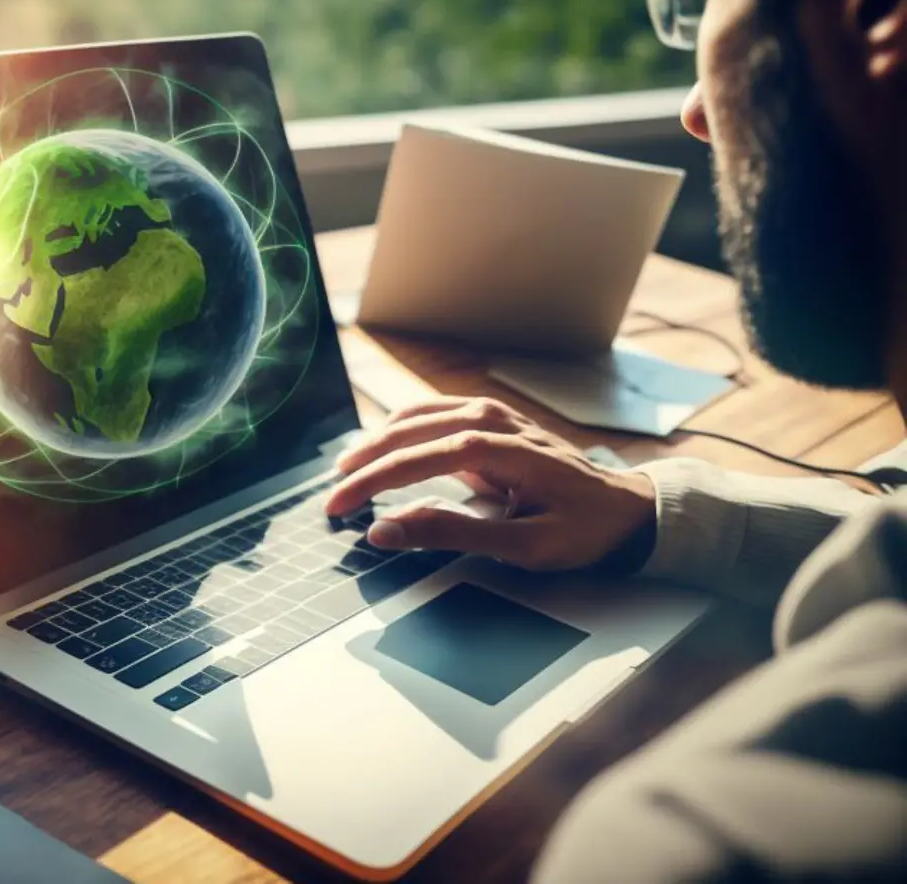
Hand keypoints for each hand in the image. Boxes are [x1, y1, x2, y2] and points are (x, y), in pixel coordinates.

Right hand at [324, 397, 657, 571]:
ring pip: (415, 416)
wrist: (627, 509)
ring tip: (347, 471)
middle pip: (408, 432)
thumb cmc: (582, 530)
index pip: (415, 458)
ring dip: (376, 442)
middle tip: (333, 498)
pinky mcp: (492, 419)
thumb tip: (387, 530)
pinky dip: (399, 429)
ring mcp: (492, 414)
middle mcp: (491, 420)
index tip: (340, 507)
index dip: (371, 483)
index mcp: (498, 448)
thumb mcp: (522, 545)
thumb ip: (451, 533)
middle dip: (364, 465)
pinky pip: (432, 414)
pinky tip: (381, 446)